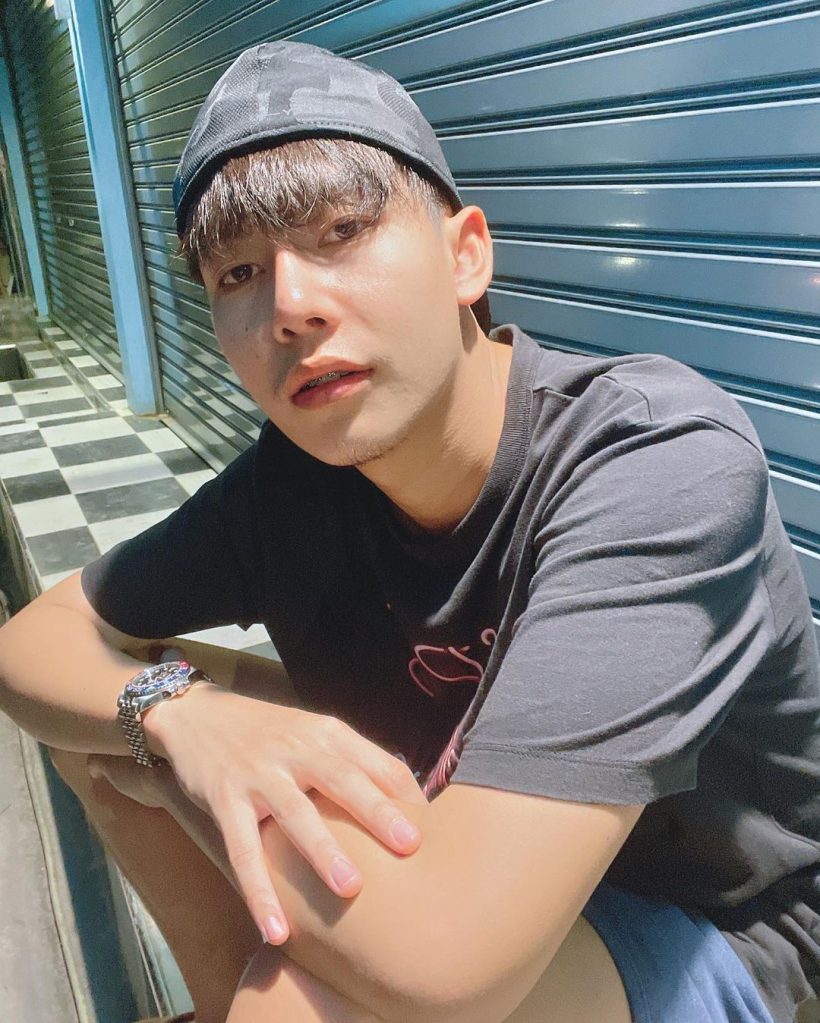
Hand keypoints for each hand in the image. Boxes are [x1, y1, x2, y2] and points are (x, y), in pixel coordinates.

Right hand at [136, 682, 426, 944]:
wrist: (196, 715)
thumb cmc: (268, 732)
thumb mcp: (312, 732)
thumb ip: (352, 760)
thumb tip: (406, 796)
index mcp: (326, 733)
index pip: (376, 761)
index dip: (406, 793)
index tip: (437, 828)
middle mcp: (296, 748)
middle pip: (342, 780)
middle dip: (376, 813)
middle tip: (411, 847)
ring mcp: (259, 774)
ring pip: (296, 814)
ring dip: (323, 851)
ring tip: (351, 889)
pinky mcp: (225, 799)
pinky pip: (243, 851)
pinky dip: (259, 892)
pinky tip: (276, 930)